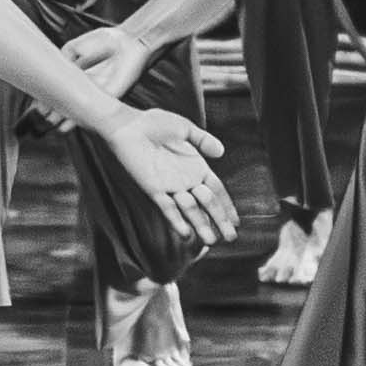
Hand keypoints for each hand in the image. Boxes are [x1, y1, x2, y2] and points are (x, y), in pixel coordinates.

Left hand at [87, 98, 237, 260]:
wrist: (128, 126)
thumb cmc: (154, 124)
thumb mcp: (184, 129)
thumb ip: (203, 140)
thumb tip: (221, 151)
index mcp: (196, 167)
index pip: (217, 190)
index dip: (227, 205)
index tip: (237, 222)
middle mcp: (185, 180)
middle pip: (207, 204)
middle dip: (219, 220)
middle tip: (231, 237)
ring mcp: (170, 187)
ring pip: (189, 210)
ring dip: (200, 225)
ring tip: (210, 241)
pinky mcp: (153, 189)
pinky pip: (167, 207)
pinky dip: (176, 220)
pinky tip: (185, 233)